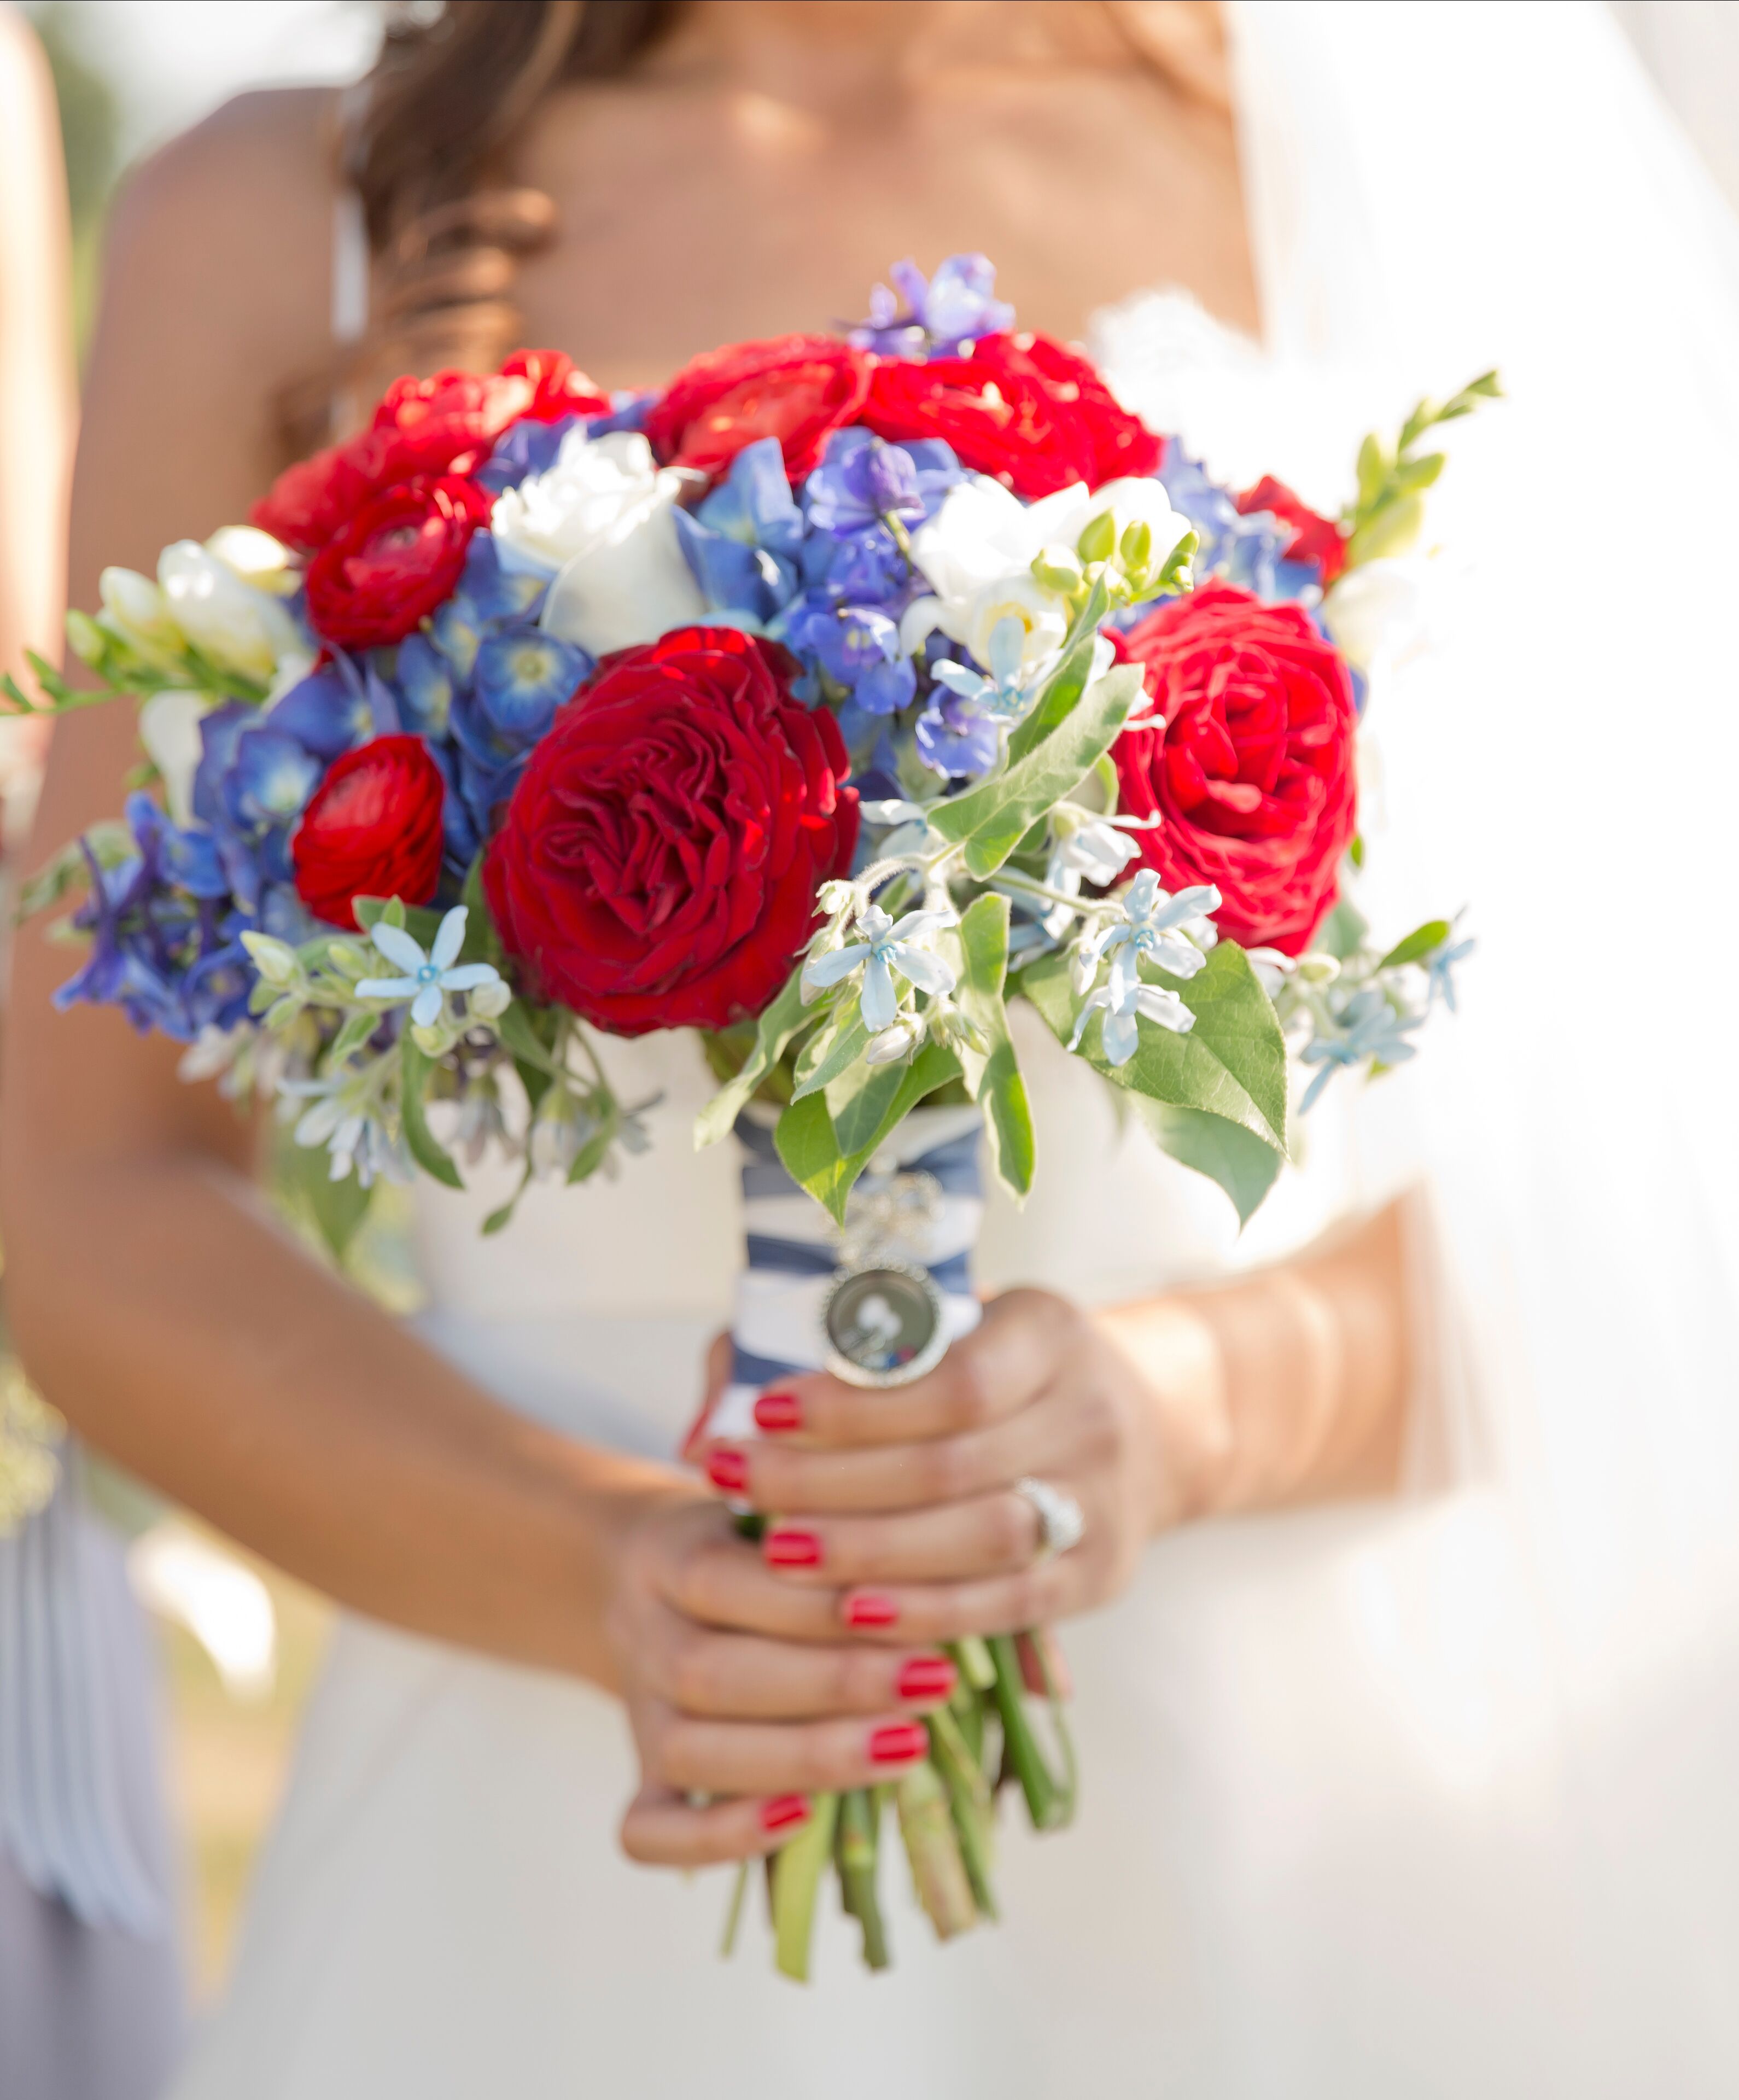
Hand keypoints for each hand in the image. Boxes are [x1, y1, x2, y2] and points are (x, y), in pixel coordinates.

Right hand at [604, 1491, 963, 1868]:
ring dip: (802, 1754)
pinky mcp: (643, 1776)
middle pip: (709, 1670)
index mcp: (670, 1550)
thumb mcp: (798, 1515)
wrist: (638, 1571)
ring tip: (905, 1747)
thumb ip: (880, 1548)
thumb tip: (1037, 1652)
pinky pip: (647, 1831)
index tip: (916, 1605)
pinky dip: (717, 1838)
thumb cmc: (754, 1542)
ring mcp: (638, 1711)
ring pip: (689, 1749)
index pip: (727, 1575)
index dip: (817, 1601)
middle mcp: (641, 1629)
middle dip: (830, 1682)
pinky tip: (802, 1821)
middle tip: (933, 1682)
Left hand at [696, 1289, 1178, 1644]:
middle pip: (953, 1464)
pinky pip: (1010, 1606)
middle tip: (743, 1487)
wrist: (1137, 1421)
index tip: (766, 1410)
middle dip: (834, 1483)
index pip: (952, 1378)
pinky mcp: (1101, 1574)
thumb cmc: (989, 1367)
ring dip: (872, 1553)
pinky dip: (929, 1614)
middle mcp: (1089, 1412)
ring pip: (984, 1540)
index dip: (856, 1405)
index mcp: (1048, 1332)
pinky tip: (852, 1615)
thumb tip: (704, 1430)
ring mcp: (1104, 1499)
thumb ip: (816, 1359)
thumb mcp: (936, 1326)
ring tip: (781, 1554)